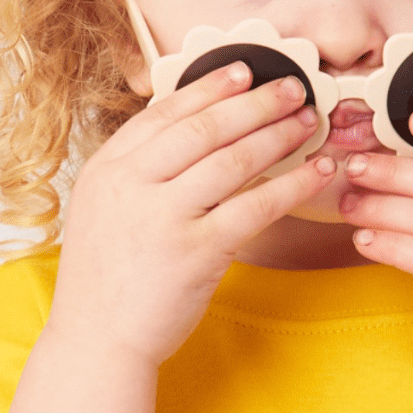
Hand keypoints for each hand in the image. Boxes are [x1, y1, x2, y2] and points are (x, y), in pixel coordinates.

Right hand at [49, 65, 335, 365]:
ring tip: (308, 121)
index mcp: (107, 168)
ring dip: (278, 134)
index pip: (164, 113)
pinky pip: (255, 206)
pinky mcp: (197, 252)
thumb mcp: (102, 209)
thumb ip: (137, 171)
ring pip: (233, 159)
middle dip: (255, 102)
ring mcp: (164, 217)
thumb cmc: (105, 280)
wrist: (96, 341)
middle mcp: (132, 185)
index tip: (242, 71)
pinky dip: (293, 184)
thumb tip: (189, 133)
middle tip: (292, 87)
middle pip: (204, 127)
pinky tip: (317, 172)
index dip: (208, 87)